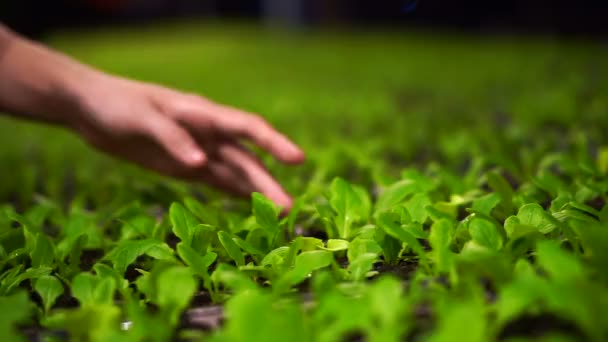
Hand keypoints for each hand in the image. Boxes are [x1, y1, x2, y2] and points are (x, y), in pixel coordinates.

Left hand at [72, 74, 304, 208]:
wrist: (91, 110)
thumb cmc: (116, 105)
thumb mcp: (141, 117)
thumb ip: (172, 139)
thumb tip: (201, 163)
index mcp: (202, 113)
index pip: (247, 127)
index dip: (274, 142)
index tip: (297, 160)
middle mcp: (208, 133)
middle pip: (245, 158)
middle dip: (267, 182)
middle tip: (288, 209)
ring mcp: (198, 151)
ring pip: (234, 173)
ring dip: (255, 192)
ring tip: (277, 216)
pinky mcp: (185, 167)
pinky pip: (216, 181)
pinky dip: (234, 193)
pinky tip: (250, 207)